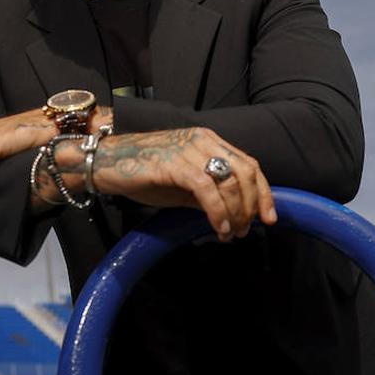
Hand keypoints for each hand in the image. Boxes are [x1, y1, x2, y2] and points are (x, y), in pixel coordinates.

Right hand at [89, 127, 276, 240]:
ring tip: (231, 234)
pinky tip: (218, 228)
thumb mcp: (183, 183)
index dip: (263, 193)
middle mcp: (203, 140)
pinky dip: (217, 212)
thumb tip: (234, 214)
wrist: (106, 163)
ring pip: (228, 182)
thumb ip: (209, 192)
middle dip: (252, 205)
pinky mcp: (175, 164)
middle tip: (246, 230)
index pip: (249, 164)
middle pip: (245, 172)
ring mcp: (189, 150)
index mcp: (208, 140)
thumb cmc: (143, 173)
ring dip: (235, 213)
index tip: (268, 218)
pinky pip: (207, 190)